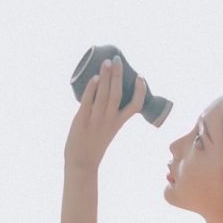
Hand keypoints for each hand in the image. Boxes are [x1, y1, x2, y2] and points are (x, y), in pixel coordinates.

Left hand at [64, 57, 146, 171]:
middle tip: (117, 59)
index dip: (140, 91)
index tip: (140, 77)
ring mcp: (96, 120)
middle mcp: (110, 120)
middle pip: (118, 94)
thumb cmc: (94, 146)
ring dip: (106, 76)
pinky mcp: (82, 120)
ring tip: (106, 62)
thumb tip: (102, 93)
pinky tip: (94, 78)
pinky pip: (88, 101)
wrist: (82, 163)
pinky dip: (92, 88)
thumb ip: (108, 115)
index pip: (135, 106)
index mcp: (119, 123)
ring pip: (104, 94)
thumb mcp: (108, 130)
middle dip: (119, 75)